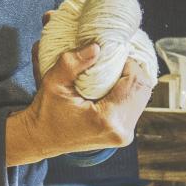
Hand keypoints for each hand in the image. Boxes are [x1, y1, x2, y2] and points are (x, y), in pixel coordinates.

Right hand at [5, 45, 152, 165]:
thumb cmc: (45, 112)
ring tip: (115, 67)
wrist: (41, 139)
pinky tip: (115, 80)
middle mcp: (122, 131)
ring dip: (132, 78)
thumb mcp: (53, 83)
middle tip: (116, 56)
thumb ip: (73, 62)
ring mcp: (124, 135)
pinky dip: (129, 89)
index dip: (128, 60)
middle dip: (133, 67)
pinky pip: (136, 104)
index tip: (113, 50)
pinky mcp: (123, 134)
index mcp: (107, 119)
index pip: (135, 80)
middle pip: (144, 88)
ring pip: (143, 95)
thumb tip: (96, 46)